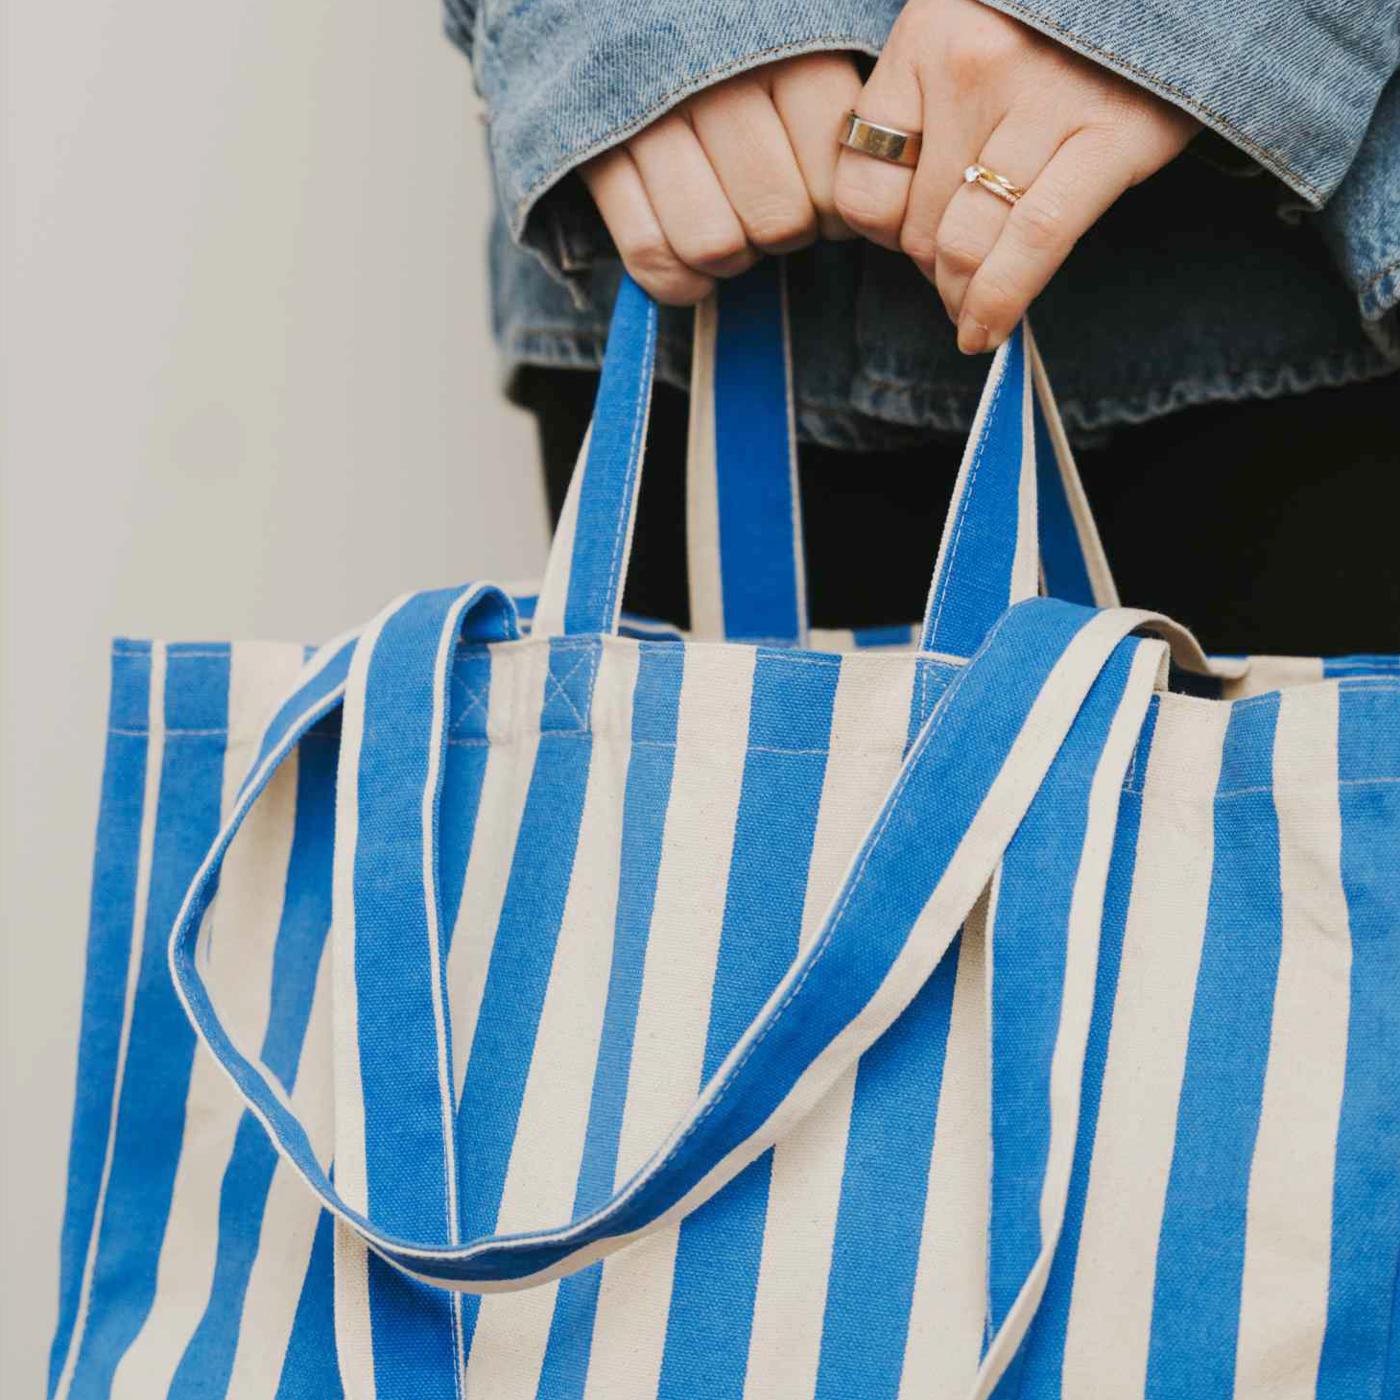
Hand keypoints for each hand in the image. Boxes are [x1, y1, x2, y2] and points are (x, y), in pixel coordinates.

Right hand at [580, 53, 862, 305]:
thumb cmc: (742, 31)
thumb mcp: (806, 34)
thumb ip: (838, 99)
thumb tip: (874, 188)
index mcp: (787, 45)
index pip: (834, 182)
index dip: (835, 214)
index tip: (822, 199)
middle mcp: (717, 78)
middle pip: (778, 220)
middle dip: (783, 232)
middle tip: (774, 208)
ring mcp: (650, 118)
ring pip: (713, 244)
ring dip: (731, 258)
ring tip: (732, 227)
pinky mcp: (596, 154)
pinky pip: (650, 255)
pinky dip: (677, 280)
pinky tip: (690, 265)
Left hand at [834, 0, 1199, 351]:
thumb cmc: (1051, 26)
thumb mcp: (964, 38)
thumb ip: (924, 115)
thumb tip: (901, 235)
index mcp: (926, 38)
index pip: (862, 185)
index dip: (882, 236)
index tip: (907, 241)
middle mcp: (976, 63)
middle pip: (917, 227)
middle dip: (932, 273)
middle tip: (957, 278)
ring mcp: (1044, 96)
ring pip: (967, 245)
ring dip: (964, 298)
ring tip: (973, 315)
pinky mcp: (1113, 132)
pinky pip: (1035, 242)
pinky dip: (1002, 302)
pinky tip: (989, 331)